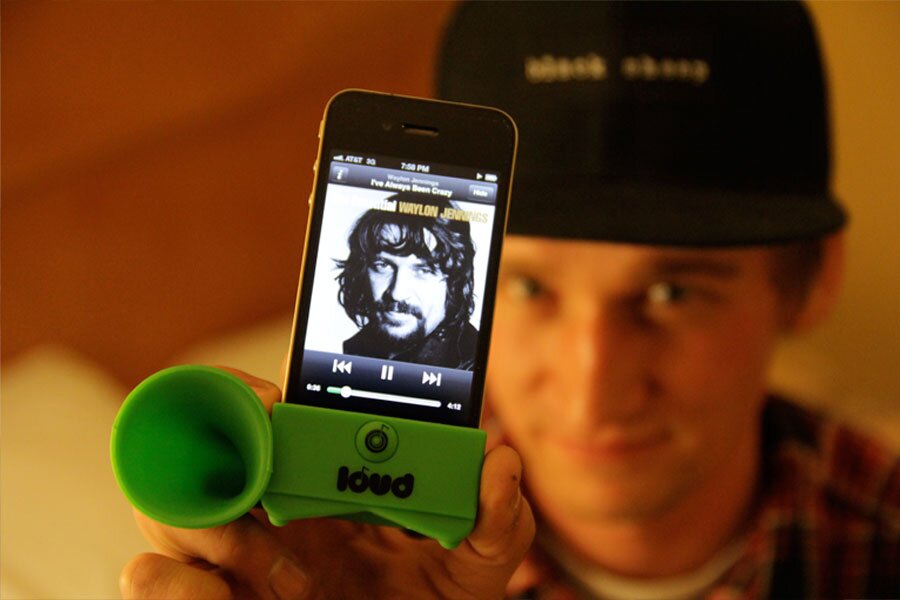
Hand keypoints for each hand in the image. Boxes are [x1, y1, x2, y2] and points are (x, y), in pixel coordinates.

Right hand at [120, 368, 534, 599]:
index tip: (271, 396)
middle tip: (261, 471)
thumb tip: (499, 463)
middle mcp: (268, 504)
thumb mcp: (473, 568)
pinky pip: (149, 576)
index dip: (255, 388)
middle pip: (203, 444)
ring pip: (166, 505)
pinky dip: (174, 584)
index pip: (273, 410)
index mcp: (327, 478)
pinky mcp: (208, 598)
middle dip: (219, 443)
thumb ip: (496, 522)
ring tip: (281, 567)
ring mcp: (231, 554)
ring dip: (212, 526)